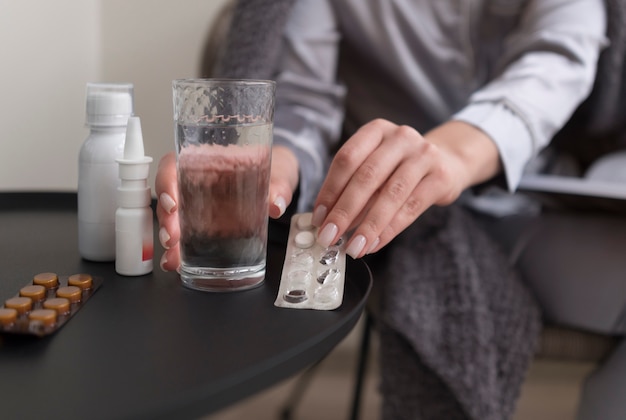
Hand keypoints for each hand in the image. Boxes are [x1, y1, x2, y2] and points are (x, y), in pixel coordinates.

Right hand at [155, 146, 299, 270]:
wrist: (280, 180)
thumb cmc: (273, 168)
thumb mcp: (279, 173)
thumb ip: (279, 186)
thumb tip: (276, 204)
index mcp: (208, 161)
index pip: (173, 164)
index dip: (166, 183)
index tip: (172, 203)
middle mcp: (196, 181)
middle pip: (169, 197)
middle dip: (166, 220)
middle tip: (172, 238)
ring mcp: (199, 203)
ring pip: (173, 219)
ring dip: (169, 239)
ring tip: (174, 258)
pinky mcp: (205, 223)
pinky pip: (185, 234)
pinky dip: (179, 250)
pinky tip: (179, 262)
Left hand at [311, 118, 500, 258]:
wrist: (447, 161)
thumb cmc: (399, 168)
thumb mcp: (375, 166)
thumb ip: (352, 186)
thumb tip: (326, 220)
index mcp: (376, 130)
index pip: (346, 159)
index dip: (329, 190)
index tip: (319, 218)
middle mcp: (400, 137)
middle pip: (366, 177)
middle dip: (344, 211)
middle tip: (329, 236)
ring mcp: (423, 154)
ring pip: (390, 194)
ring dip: (367, 225)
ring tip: (352, 247)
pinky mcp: (440, 176)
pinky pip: (410, 208)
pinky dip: (389, 230)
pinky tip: (374, 244)